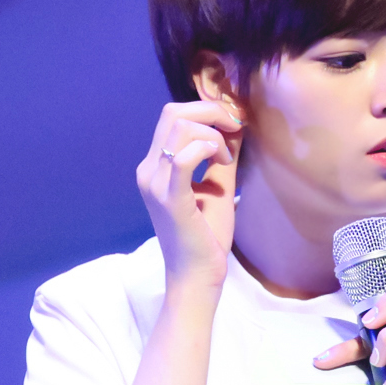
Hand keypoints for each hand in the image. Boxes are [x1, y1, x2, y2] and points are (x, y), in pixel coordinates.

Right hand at [135, 100, 242, 291]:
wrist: (197, 274)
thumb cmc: (207, 235)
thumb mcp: (218, 186)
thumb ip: (223, 155)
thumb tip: (236, 125)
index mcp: (156, 166)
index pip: (173, 116)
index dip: (207, 110)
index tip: (233, 125)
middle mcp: (149, 170)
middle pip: (173, 113)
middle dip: (211, 111)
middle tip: (235, 129)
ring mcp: (155, 183)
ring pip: (180, 127)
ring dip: (213, 135)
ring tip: (226, 160)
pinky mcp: (170, 198)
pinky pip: (184, 158)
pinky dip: (206, 148)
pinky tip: (220, 160)